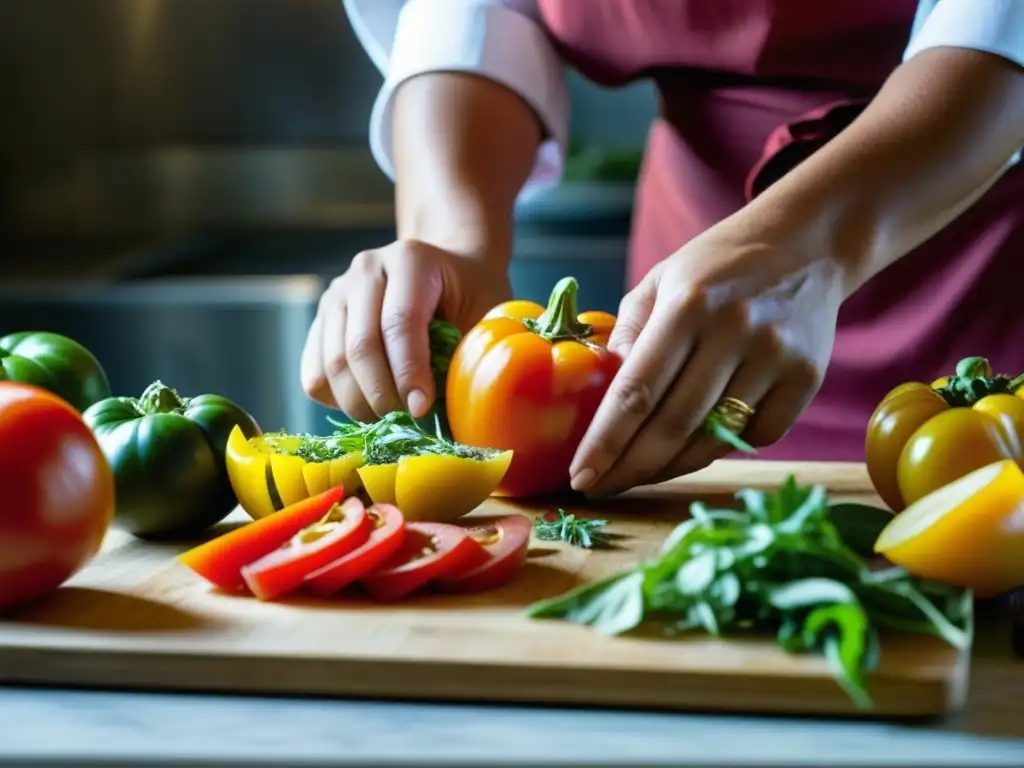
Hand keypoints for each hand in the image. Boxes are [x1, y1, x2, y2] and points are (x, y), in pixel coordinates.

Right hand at [301, 239, 511, 421]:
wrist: (449, 274)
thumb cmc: (473, 299)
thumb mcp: (489, 314)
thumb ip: (476, 350)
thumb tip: (462, 405)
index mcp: (409, 260)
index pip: (399, 322)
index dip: (409, 372)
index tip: (422, 409)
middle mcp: (365, 271)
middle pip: (359, 346)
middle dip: (383, 396)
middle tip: (408, 422)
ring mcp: (336, 295)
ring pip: (332, 364)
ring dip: (360, 404)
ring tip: (393, 419)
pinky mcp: (321, 323)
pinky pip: (314, 376)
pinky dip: (338, 402)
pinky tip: (370, 406)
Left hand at [569, 224, 845, 495]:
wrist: (806, 243)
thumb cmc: (717, 266)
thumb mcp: (661, 281)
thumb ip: (627, 333)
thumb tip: (601, 395)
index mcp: (687, 305)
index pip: (637, 390)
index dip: (605, 441)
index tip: (580, 475)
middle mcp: (733, 331)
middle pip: (673, 425)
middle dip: (630, 468)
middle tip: (601, 488)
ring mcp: (776, 357)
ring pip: (713, 439)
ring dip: (669, 468)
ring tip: (638, 475)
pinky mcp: (807, 378)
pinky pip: (756, 436)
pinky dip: (722, 448)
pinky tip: (696, 446)